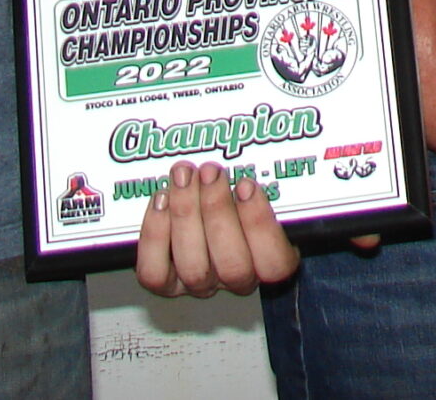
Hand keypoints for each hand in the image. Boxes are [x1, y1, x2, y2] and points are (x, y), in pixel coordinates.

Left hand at [134, 160, 299, 297]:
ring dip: (186, 213)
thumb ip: (264, 182)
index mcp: (268, 260)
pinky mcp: (165, 282)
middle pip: (232, 265)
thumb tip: (279, 153)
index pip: (274, 262)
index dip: (259, 224)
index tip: (246, 185)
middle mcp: (235, 279)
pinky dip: (156, 234)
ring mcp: (199, 283)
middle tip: (210, 172)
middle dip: (217, 210)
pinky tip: (161, 200)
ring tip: (183, 176)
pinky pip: (156, 270)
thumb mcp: (263, 189)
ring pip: (193, 266)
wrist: (202, 209)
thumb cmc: (238, 196)